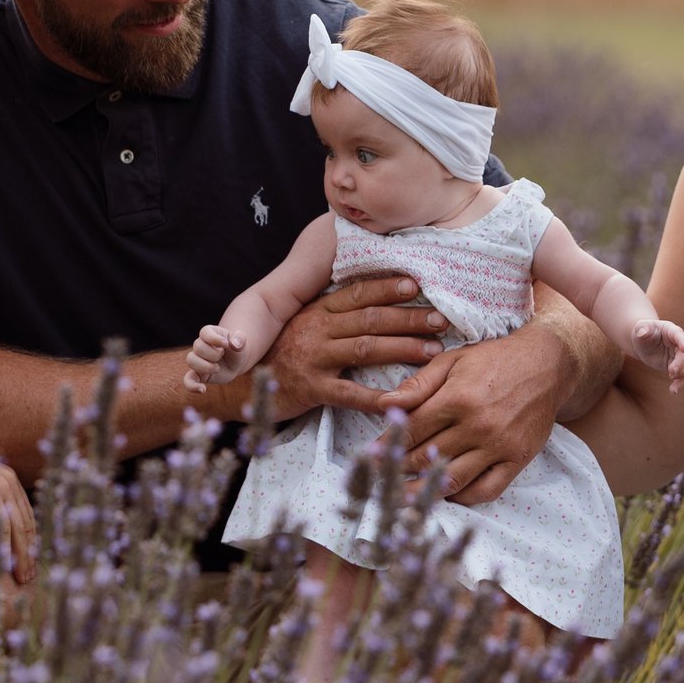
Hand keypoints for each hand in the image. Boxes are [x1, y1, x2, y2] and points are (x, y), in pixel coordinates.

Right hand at [0, 461, 37, 584]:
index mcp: (8, 479)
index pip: (26, 516)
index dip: (30, 541)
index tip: (30, 564)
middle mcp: (8, 480)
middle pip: (26, 524)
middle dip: (28, 554)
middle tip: (29, 578)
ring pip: (17, 528)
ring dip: (20, 556)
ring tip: (20, 578)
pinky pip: (0, 526)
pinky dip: (3, 547)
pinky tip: (2, 566)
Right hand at [185, 325, 248, 390]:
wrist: (236, 362)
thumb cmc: (236, 348)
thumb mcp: (241, 341)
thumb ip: (240, 339)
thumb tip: (234, 344)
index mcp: (209, 333)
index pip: (205, 332)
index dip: (213, 338)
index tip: (225, 344)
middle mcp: (200, 345)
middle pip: (198, 346)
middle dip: (213, 354)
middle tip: (222, 356)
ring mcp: (198, 360)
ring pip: (191, 360)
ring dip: (205, 366)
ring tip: (217, 368)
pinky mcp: (198, 374)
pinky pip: (188, 380)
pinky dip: (192, 385)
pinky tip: (203, 389)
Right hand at [263, 274, 447, 420]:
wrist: (242, 384)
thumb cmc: (285, 353)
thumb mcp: (306, 325)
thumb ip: (337, 315)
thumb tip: (379, 301)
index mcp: (319, 311)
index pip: (358, 293)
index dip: (386, 287)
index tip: (416, 283)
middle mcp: (317, 329)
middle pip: (370, 319)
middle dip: (408, 318)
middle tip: (441, 320)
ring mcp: (314, 358)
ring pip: (366, 349)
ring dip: (403, 348)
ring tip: (434, 350)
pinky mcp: (312, 389)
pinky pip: (350, 394)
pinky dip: (378, 398)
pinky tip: (402, 399)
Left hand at [385, 324, 571, 504]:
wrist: (547, 363)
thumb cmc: (495, 359)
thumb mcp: (453, 360)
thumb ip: (418, 384)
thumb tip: (384, 404)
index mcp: (457, 397)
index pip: (412, 430)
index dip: (388, 445)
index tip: (371, 457)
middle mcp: (478, 425)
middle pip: (428, 457)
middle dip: (399, 470)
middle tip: (380, 479)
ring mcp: (499, 445)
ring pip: (453, 480)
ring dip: (424, 491)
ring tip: (403, 497)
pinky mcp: (518, 459)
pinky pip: (486, 490)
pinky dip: (464, 498)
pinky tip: (448, 494)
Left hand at [630, 318, 683, 390]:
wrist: (643, 343)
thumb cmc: (643, 332)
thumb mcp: (640, 328)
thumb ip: (642, 329)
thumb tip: (642, 332)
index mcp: (671, 331)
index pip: (679, 335)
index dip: (683, 342)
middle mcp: (679, 343)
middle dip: (682, 363)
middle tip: (671, 371)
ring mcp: (680, 355)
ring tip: (672, 378)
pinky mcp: (677, 366)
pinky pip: (683, 376)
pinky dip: (679, 384)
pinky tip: (673, 391)